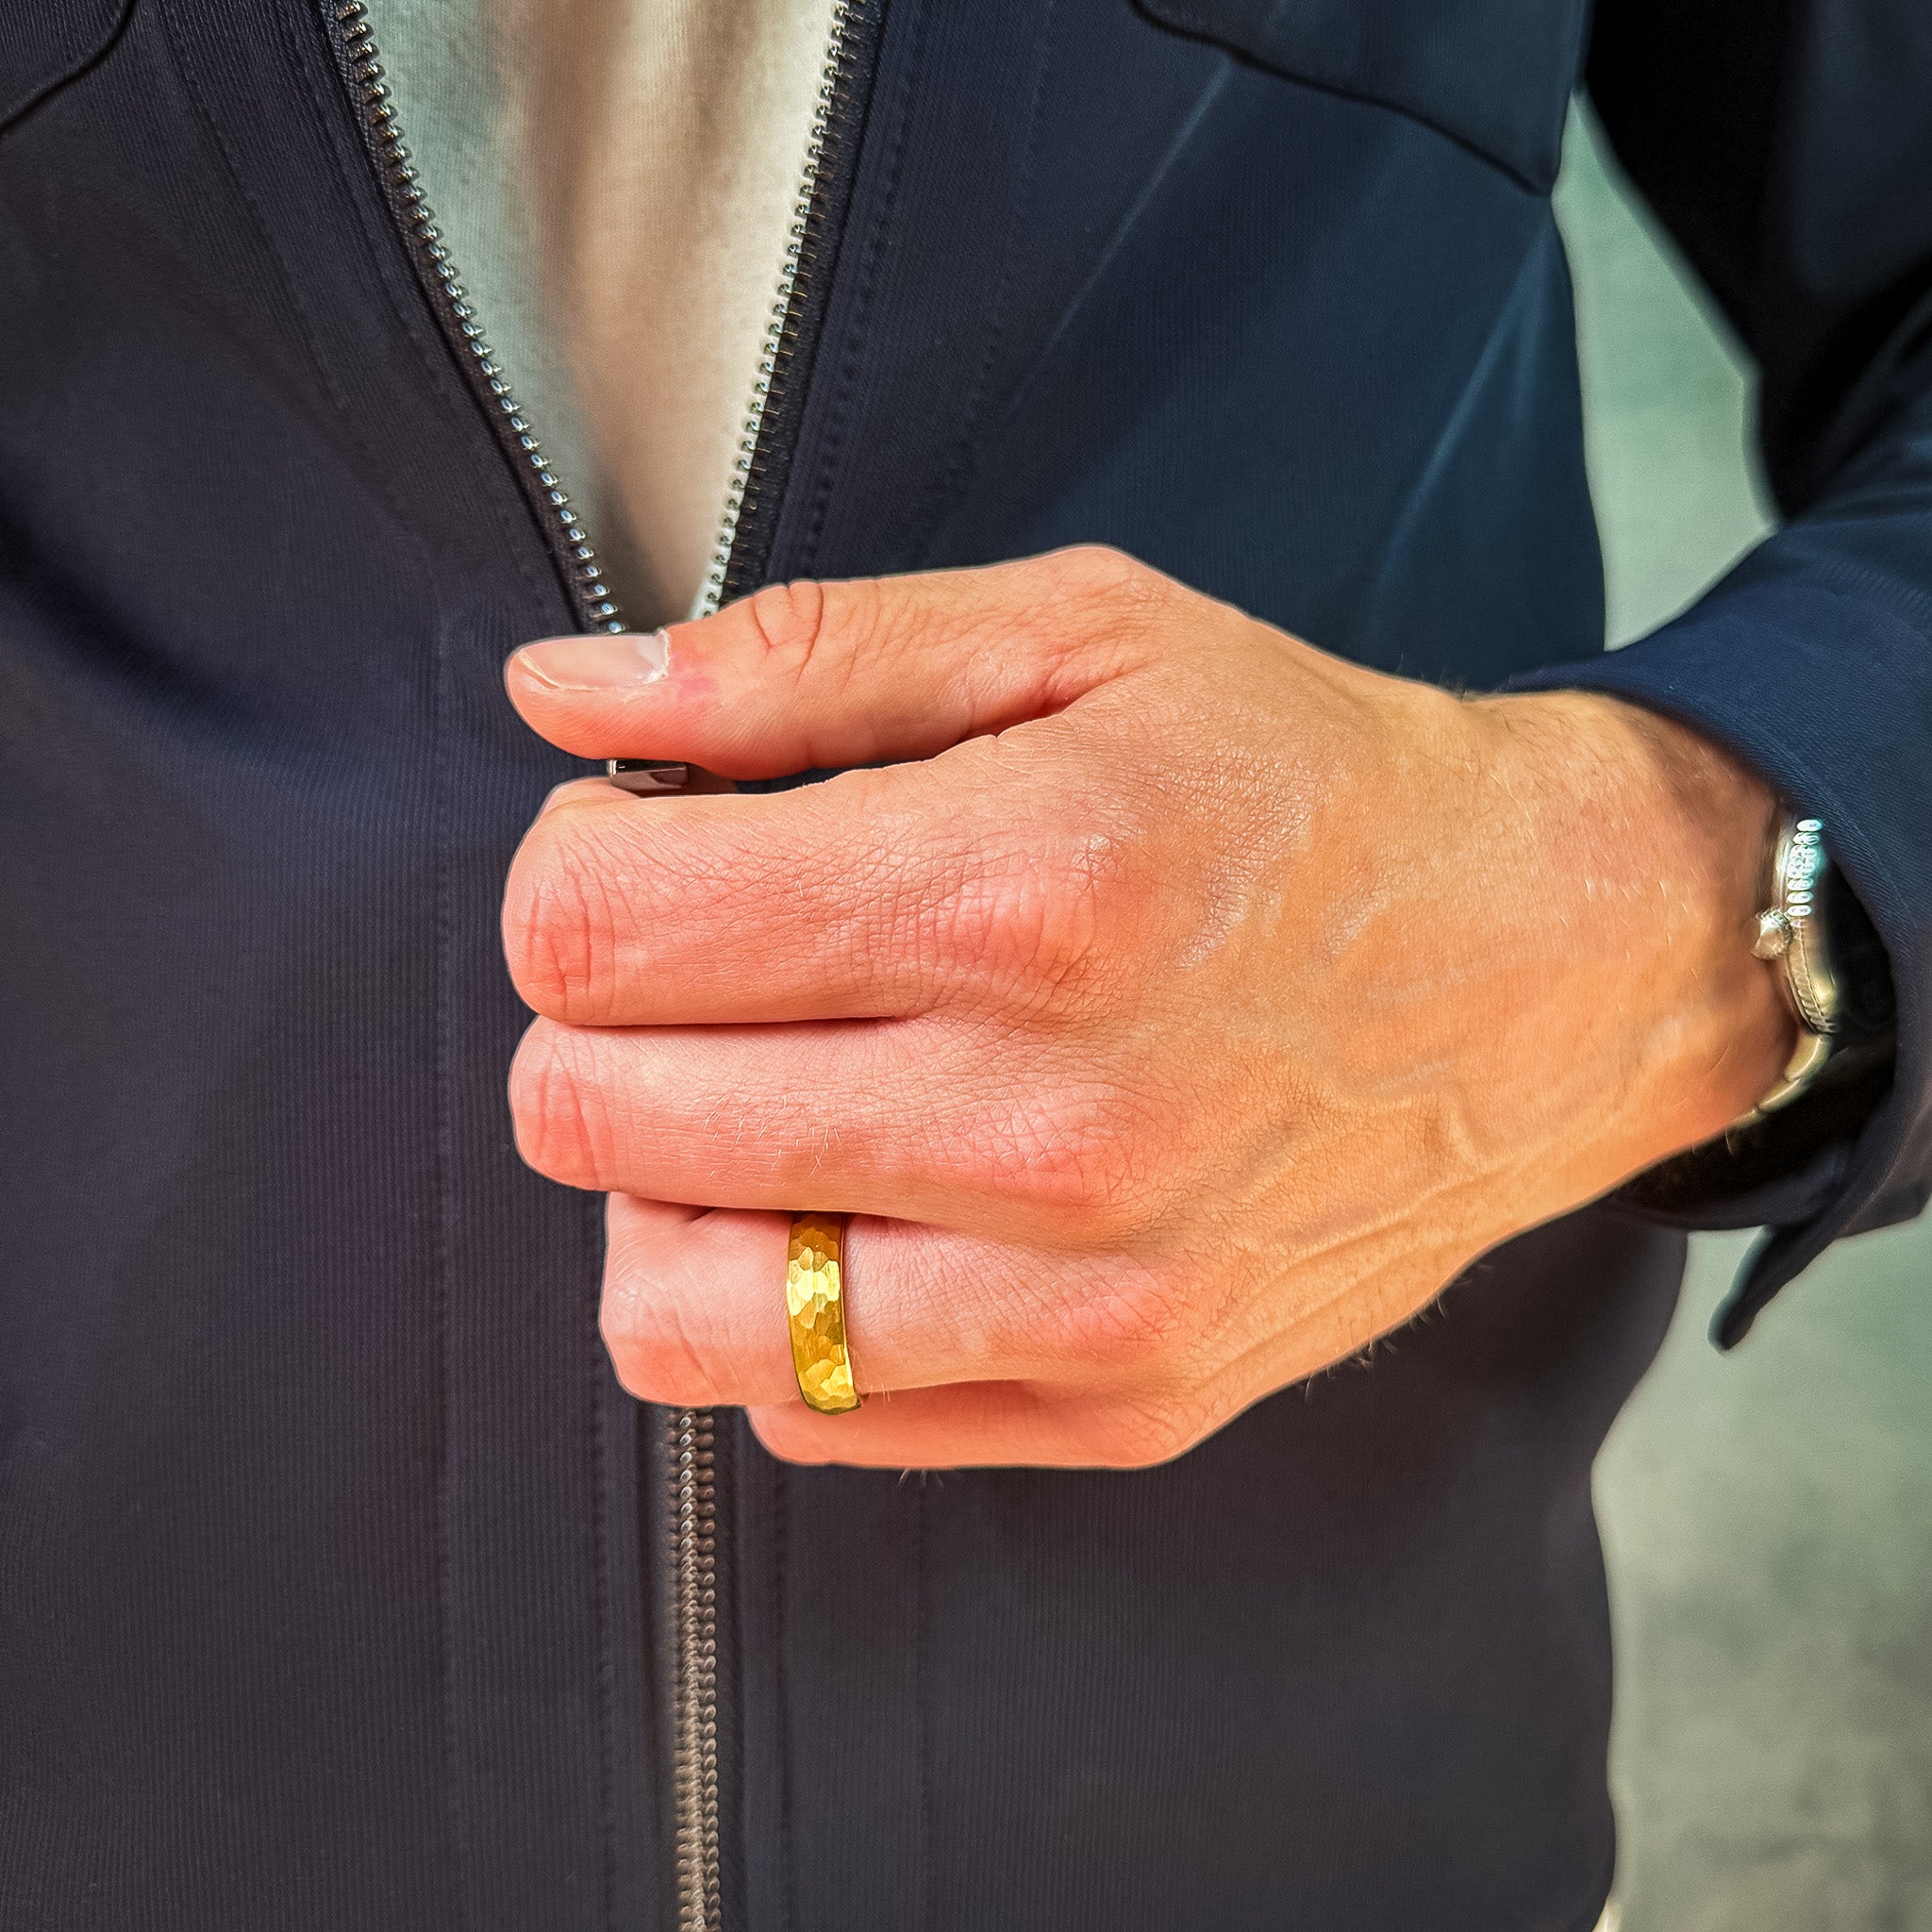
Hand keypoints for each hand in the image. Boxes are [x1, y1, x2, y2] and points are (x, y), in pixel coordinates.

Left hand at [501, 547, 1789, 1467]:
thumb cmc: (1298, 784)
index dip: (571, 870)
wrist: (1542, 967)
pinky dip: (785, 1307)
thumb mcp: (1074, 636)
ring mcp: (1080, 1297)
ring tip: (764, 1098)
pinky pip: (808, 1407)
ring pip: (663, 1310)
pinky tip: (872, 1200)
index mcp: (1012, 891)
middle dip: (598, 1018)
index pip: (591, 931)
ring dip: (663, 1189)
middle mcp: (1040, 1123)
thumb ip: (798, 656)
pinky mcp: (1116, 1400)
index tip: (650, 851)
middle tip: (714, 962)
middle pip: (588, 1114)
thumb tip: (557, 694)